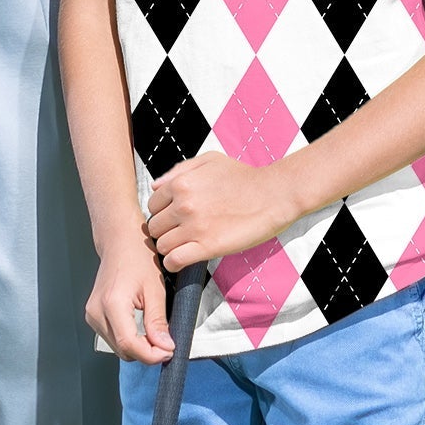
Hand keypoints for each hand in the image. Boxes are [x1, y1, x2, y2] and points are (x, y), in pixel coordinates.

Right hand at [86, 232, 175, 363]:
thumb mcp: (155, 289)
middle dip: (147, 352)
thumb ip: (158, 322)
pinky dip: (129, 340)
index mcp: (112, 304)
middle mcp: (97, 311)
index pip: (130, 346)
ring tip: (154, 332)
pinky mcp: (93, 315)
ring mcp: (92, 314)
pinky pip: (113, 339)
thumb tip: (164, 347)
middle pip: (123, 350)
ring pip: (118, 348)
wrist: (119, 241)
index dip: (152, 355)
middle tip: (166, 341)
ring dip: (138, 348)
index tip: (169, 351)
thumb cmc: (137, 256)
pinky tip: (141, 328)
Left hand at [144, 152, 303, 268]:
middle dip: (164, 231)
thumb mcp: (208, 160)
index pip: (152, 206)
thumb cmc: (243, 176)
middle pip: (155, 227)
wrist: (272, 194)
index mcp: (180, 184)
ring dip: (169, 248)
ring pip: (162, 246)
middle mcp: (183, 205)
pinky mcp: (208, 247)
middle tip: (178, 234)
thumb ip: (178, 170)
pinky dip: (173, 264)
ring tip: (182, 247)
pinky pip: (175, 261)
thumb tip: (155, 186)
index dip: (161, 213)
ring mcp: (194, 227)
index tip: (172, 219)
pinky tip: (181, 260)